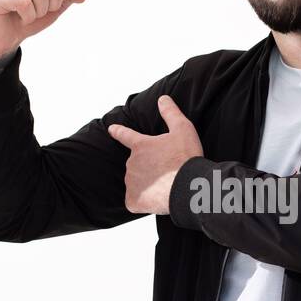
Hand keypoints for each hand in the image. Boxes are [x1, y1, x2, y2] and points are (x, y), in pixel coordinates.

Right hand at [0, 0, 86, 61]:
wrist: (3, 37)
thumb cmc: (28, 18)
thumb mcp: (53, 8)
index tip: (49, 4)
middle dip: (52, 5)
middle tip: (37, 11)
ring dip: (39, 12)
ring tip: (28, 14)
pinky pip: (25, 4)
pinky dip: (28, 17)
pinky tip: (18, 18)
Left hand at [107, 95, 203, 213]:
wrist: (189, 187)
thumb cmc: (186, 158)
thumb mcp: (183, 129)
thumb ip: (171, 113)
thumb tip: (163, 98)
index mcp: (141, 146)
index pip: (125, 136)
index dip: (119, 132)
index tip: (111, 129)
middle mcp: (131, 163)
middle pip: (137, 164)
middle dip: (149, 167)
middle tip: (168, 170)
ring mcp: (131, 183)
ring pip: (137, 182)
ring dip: (148, 184)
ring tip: (167, 185)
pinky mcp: (133, 200)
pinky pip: (135, 201)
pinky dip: (144, 201)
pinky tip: (158, 199)